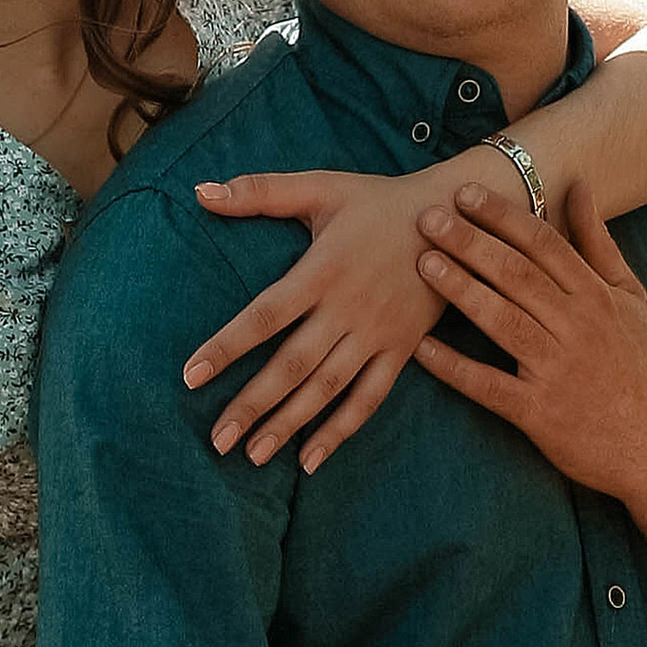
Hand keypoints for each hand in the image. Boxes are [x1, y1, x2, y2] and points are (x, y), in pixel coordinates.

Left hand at [184, 166, 447, 471]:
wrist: (456, 220)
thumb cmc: (378, 201)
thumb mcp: (320, 186)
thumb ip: (260, 191)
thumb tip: (201, 192)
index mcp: (322, 271)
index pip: (265, 316)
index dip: (227, 347)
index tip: (191, 376)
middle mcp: (347, 309)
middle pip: (292, 365)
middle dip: (252, 405)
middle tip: (218, 440)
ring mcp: (376, 335)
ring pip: (327, 389)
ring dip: (290, 425)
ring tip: (254, 456)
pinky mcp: (401, 351)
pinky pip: (370, 398)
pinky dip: (342, 431)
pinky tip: (311, 460)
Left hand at [414, 178, 646, 646]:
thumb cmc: (641, 365)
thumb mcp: (631, 298)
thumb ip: (600, 244)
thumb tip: (578, 186)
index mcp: (597, 297)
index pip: (544, 244)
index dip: (503, 216)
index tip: (466, 193)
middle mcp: (578, 327)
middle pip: (516, 274)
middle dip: (470, 242)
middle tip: (428, 217)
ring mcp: (557, 370)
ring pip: (501, 320)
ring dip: (460, 289)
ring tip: (422, 263)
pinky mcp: (539, 414)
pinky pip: (490, 386)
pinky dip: (455, 367)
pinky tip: (423, 349)